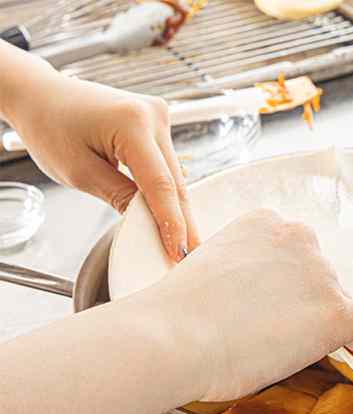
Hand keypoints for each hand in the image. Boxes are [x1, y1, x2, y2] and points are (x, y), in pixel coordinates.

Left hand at [0, 49, 194, 260]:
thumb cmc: (48, 125)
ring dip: (175, 206)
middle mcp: (152, 115)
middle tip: (189, 255)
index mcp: (131, 122)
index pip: (160, 184)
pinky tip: (169, 213)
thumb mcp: (79, 170)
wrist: (38, 94)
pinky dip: (165, 189)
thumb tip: (150, 224)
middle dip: (181, 220)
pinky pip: (166, 164)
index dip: (172, 222)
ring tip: (181, 240)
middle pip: (174, 180)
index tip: (180, 252)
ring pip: (174, 174)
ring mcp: (157, 116)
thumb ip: (120, 197)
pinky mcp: (155, 122)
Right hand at [138, 209, 352, 403]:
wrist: (169, 336)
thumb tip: (275, 307)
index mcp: (264, 222)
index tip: (263, 305)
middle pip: (321, 283)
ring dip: (328, 330)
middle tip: (260, 331)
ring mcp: (320, 276)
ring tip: (279, 345)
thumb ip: (248, 281)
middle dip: (305, 310)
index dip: (288, 289)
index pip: (295, 259)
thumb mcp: (211, 276)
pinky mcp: (336, 313)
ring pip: (340, 308)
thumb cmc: (176, 315)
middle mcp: (300, 240)